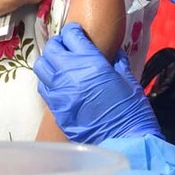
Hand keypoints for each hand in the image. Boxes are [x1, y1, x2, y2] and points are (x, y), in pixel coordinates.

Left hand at [36, 23, 159, 143]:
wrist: (126, 143)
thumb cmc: (132, 111)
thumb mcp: (128, 80)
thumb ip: (117, 62)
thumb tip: (112, 51)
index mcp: (91, 63)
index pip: (71, 35)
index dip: (74, 31)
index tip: (77, 33)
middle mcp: (70, 74)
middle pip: (52, 48)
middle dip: (59, 44)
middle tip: (68, 48)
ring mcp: (60, 93)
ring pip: (42, 67)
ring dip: (50, 61)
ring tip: (60, 65)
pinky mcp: (56, 110)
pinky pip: (44, 88)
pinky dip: (49, 81)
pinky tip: (59, 84)